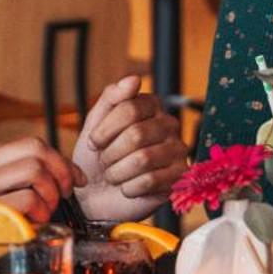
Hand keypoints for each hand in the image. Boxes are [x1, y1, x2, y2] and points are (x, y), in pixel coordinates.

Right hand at [0, 137, 80, 273]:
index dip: (60, 161)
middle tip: (64, 195)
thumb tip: (40, 185)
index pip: (29, 144)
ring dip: (49, 194)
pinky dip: (37, 214)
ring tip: (44, 214)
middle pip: (35, 149)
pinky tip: (31, 227)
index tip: (73, 179)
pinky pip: (23, 201)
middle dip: (61, 172)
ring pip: (33, 171)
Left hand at [73, 75, 187, 224]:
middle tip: (104, 163)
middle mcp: (168, 124)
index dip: (104, 130)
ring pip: (143, 159)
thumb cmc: (97, 157)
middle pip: (136, 134)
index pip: (129, 108)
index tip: (93, 142)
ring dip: (118, 172)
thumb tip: (135, 78)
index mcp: (150, 105)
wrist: (97, 195)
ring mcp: (177, 150)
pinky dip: (130, 187)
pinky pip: (151, 180)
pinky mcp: (179, 177)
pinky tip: (127, 187)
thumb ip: (112, 97)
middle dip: (111, 153)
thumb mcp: (95, 123)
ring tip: (114, 175)